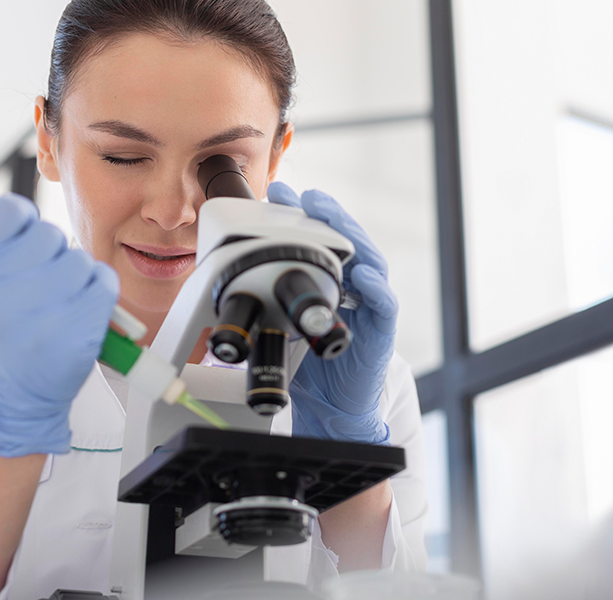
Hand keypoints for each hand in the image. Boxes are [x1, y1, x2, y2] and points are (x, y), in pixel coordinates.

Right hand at [0, 190, 118, 455]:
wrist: (11, 396)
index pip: (12, 208)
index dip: (20, 224)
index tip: (16, 248)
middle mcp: (8, 286)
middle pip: (49, 234)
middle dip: (46, 254)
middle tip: (33, 284)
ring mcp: (49, 307)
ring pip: (79, 258)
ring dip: (73, 276)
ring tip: (54, 302)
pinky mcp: (84, 325)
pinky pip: (104, 281)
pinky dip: (97, 292)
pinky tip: (77, 311)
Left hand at [267, 183, 396, 445]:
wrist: (333, 408)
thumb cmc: (309, 364)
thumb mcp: (282, 323)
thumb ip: (268, 298)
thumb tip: (228, 274)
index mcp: (331, 282)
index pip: (320, 239)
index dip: (302, 214)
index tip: (278, 193)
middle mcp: (354, 288)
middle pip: (348, 241)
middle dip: (327, 214)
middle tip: (307, 196)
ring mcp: (370, 307)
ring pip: (371, 262)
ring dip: (353, 238)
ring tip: (334, 219)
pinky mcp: (381, 331)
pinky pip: (384, 305)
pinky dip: (377, 289)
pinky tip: (366, 277)